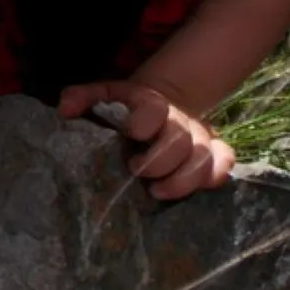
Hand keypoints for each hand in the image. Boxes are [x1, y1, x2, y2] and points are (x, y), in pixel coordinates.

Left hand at [59, 80, 234, 199]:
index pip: (153, 109)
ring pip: (203, 157)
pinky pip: (224, 164)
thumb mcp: (102, 97)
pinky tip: (193, 191)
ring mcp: (199, 136)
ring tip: (156, 192)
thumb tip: (65, 109)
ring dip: (182, 180)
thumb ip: (82, 98)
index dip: (143, 123)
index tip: (130, 136)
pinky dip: (213, 178)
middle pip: (180, 140)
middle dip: (159, 162)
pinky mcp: (213, 151)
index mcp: (149, 102)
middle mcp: (178, 119)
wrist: (161, 104)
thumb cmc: (125, 108)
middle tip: (136, 172)